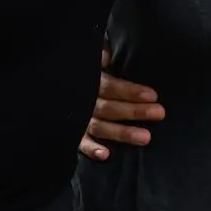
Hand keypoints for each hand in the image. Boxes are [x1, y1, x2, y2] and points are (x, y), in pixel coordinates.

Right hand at [80, 47, 164, 161]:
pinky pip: (80, 143)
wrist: (51, 83)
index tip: (152, 95)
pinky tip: (106, 155)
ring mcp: (76, 119)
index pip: (110, 86)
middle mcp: (82, 101)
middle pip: (109, 108)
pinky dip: (91, 149)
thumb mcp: (89, 58)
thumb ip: (100, 55)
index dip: (130, 91)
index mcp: (89, 80)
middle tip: (159, 113)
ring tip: (146, 138)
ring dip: (122, 133)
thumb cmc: (82, 70)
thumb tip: (107, 55)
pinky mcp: (71, 134)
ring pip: (100, 127)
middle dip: (134, 111)